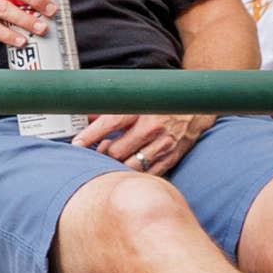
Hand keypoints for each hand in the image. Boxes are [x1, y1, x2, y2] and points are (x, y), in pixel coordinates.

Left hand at [73, 110, 209, 172]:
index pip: (108, 124)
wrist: (196, 104)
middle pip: (115, 151)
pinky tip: (128, 168)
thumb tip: (82, 117)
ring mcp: (163, 144)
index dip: (89, 136)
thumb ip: (108, 109)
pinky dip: (134, 173)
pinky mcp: (172, 156)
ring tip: (112, 160)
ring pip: (130, 165)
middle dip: (102, 154)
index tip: (76, 144)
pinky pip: (148, 173)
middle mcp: (151, 127)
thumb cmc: (159, 101)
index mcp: (140, 110)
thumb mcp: (134, 99)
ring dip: (116, 166)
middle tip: (97, 152)